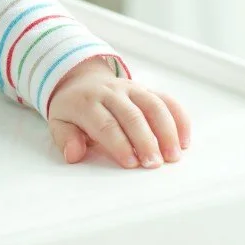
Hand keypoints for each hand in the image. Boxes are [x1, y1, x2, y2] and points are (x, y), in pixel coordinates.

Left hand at [47, 59, 190, 169]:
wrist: (81, 80)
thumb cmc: (73, 109)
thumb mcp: (59, 123)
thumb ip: (65, 138)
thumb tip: (73, 154)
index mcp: (87, 102)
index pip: (106, 123)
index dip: (119, 144)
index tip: (131, 163)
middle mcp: (112, 92)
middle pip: (132, 115)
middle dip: (145, 141)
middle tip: (154, 164)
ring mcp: (132, 89)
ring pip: (153, 106)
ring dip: (166, 131)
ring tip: (173, 156)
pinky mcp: (147, 89)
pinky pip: (167, 100)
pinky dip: (179, 119)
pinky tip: (184, 141)